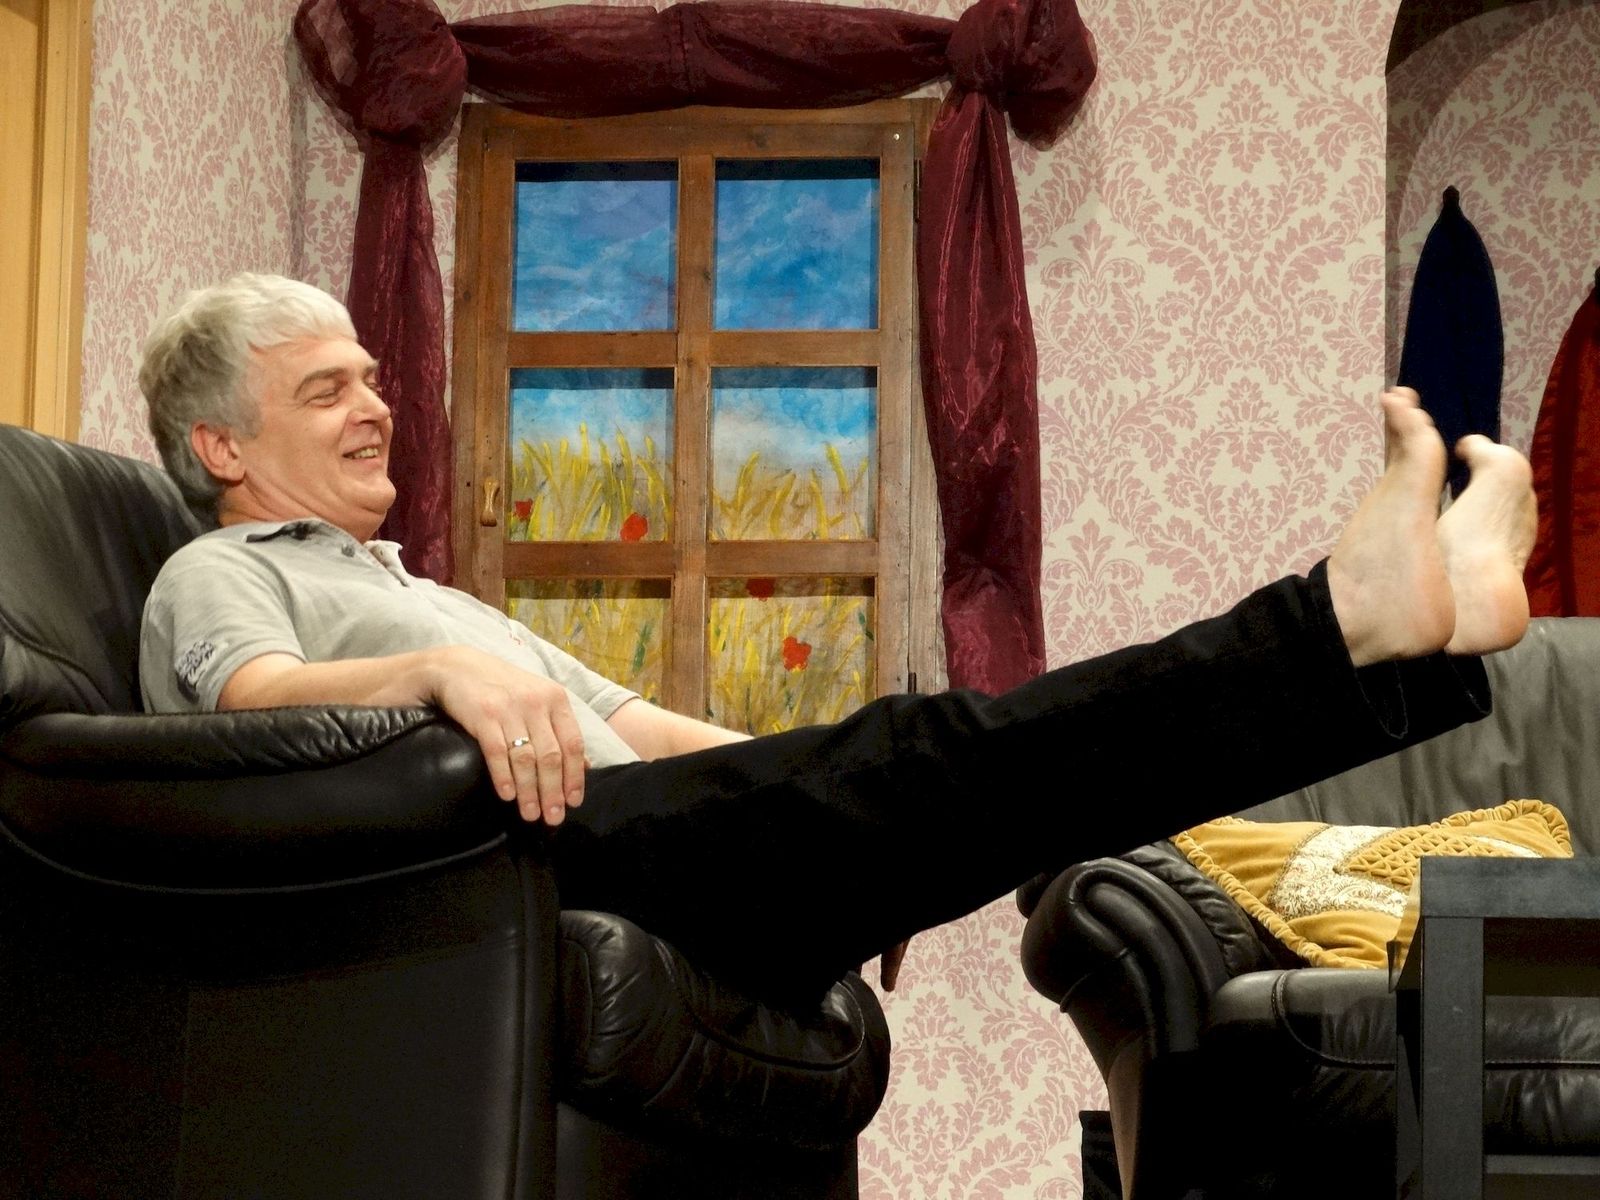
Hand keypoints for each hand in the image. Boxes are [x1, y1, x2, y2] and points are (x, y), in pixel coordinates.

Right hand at [426, 646, 586, 824]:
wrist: (457, 667)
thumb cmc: (503, 688)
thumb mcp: (538, 700)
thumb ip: (560, 729)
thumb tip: (584, 766)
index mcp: (555, 699)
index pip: (573, 744)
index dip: (575, 776)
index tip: (573, 802)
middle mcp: (536, 703)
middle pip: (551, 756)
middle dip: (553, 792)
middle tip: (552, 817)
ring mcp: (509, 708)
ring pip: (526, 758)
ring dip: (529, 791)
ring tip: (530, 814)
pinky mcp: (483, 715)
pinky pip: (497, 753)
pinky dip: (503, 777)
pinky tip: (507, 795)